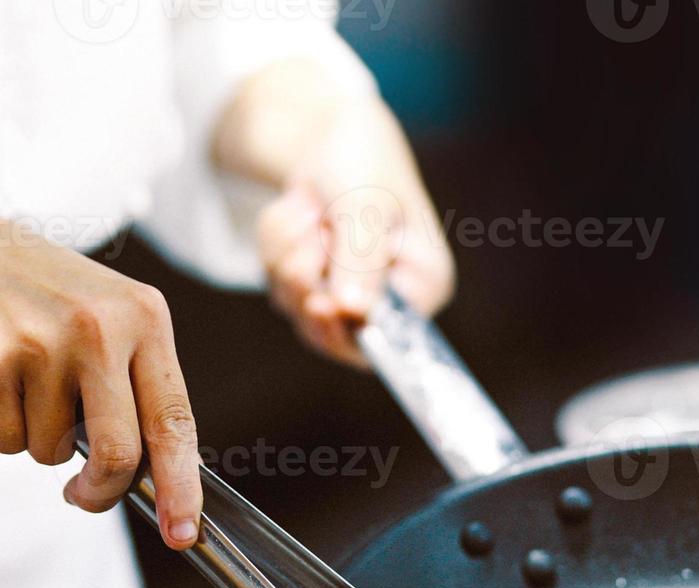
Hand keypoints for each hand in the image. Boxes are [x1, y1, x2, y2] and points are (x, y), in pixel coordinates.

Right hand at [0, 205, 201, 548]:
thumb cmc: (48, 305)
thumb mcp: (111, 322)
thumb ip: (140, 389)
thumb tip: (163, 481)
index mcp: (145, 318)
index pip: (174, 420)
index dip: (181, 485)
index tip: (182, 534)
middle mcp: (99, 328)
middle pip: (118, 454)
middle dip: (102, 492)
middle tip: (82, 495)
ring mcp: (40, 343)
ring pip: (53, 452)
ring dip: (38, 439)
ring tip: (26, 384)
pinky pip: (5, 441)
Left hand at [255, 98, 454, 365]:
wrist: (333, 136)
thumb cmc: (365, 163)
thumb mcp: (366, 204)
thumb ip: (362, 259)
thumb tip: (353, 310)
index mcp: (423, 286)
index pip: (388, 341)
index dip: (346, 331)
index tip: (318, 302)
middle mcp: (388, 302)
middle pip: (330, 330)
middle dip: (308, 274)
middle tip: (314, 226)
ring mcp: (345, 296)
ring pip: (295, 303)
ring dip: (289, 249)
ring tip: (311, 209)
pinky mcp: (310, 285)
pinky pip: (275, 283)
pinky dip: (276, 244)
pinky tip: (299, 213)